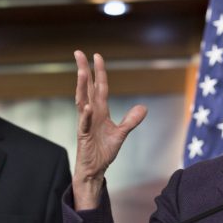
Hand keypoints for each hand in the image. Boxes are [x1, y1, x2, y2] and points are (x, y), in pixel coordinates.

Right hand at [72, 51, 146, 209]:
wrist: (95, 169)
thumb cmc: (103, 151)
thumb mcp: (121, 133)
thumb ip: (131, 120)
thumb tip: (143, 107)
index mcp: (100, 111)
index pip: (100, 87)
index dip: (100, 72)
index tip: (97, 56)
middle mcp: (91, 113)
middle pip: (87, 88)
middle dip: (84, 70)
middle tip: (79, 53)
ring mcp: (85, 123)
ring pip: (82, 101)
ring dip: (82, 87)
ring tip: (82, 72)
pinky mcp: (83, 136)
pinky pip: (83, 124)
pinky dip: (85, 115)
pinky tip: (87, 107)